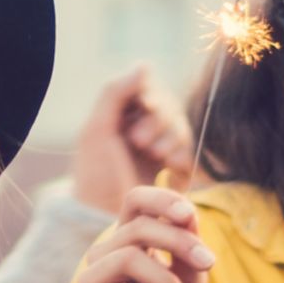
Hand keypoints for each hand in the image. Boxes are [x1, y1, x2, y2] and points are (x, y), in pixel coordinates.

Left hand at [72, 67, 193, 213]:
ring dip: (172, 144)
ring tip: (157, 160)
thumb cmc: (94, 174)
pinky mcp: (167, 172)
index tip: (137, 126)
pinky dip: (182, 164)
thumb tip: (145, 64)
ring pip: (182, 130)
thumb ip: (115, 93)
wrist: (102, 218)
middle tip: (141, 145)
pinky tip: (170, 177)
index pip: (151, 91)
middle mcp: (138, 127)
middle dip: (159, 125)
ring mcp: (155, 149)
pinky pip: (189, 157)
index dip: (151, 105)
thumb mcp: (97, 130)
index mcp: (120, 115)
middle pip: (169, 109)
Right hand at [78, 183, 213, 282]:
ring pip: (128, 258)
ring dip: (167, 282)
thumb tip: (187, 212)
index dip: (161, 199)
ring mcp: (91, 282)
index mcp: (129, 242)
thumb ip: (188, 246)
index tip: (190, 215)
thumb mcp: (192, 279)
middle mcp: (105, 256)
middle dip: (180, 243)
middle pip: (138, 228)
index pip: (135, 201)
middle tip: (208, 265)